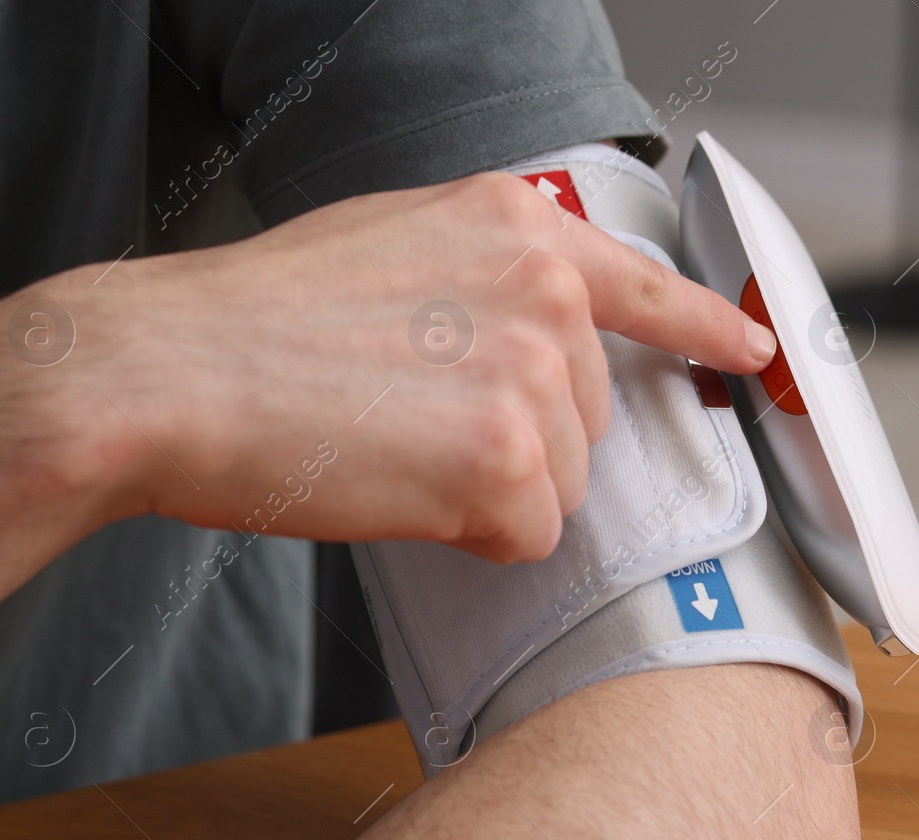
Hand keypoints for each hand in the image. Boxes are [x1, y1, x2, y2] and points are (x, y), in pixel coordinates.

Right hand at [47, 172, 776, 561]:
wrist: (166, 373)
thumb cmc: (252, 323)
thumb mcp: (391, 247)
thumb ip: (486, 280)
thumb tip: (539, 346)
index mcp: (516, 225)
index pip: (643, 284)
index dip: (706, 322)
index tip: (752, 346)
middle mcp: (546, 289)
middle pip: (589, 416)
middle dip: (517, 440)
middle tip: (406, 420)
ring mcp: (536, 373)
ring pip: (563, 483)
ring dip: (490, 491)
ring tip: (389, 445)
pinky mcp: (512, 461)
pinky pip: (531, 535)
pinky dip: (472, 535)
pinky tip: (397, 487)